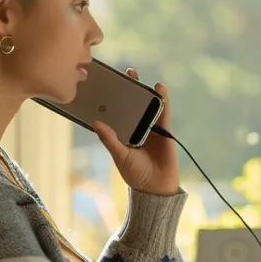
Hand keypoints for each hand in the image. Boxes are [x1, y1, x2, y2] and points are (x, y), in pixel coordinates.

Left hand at [91, 67, 179, 194]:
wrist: (157, 187)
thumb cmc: (136, 174)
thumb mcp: (120, 156)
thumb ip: (110, 139)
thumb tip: (96, 123)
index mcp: (123, 134)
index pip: (116, 114)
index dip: (111, 101)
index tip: (105, 86)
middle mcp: (136, 128)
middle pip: (131, 105)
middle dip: (127, 90)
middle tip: (122, 75)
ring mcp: (151, 128)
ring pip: (146, 106)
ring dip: (143, 91)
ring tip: (135, 76)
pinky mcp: (164, 131)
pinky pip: (163, 112)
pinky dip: (162, 100)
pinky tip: (159, 88)